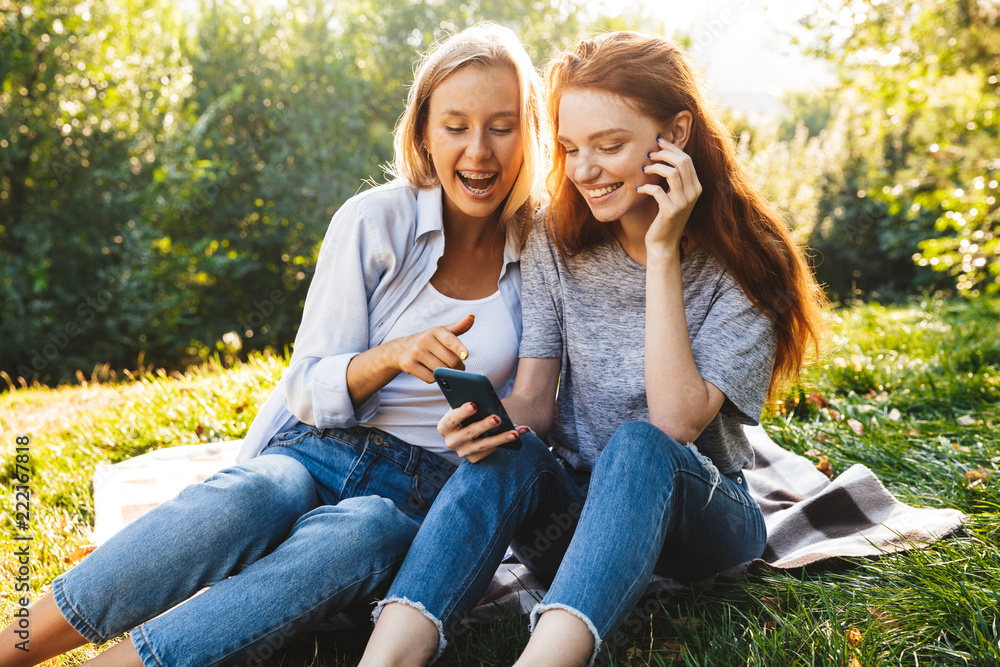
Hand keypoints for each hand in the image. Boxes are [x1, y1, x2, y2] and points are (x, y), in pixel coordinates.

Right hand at [393, 314, 474, 382]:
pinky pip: (430, 378)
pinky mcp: (409, 365)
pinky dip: (435, 379)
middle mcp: (424, 340)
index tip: (465, 356)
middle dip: (458, 367)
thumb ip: (459, 327)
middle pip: (450, 360)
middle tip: (459, 368)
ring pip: (441, 370)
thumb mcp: (442, 332)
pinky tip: (433, 373)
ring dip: (447, 374)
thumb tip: (472, 317)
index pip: (450, 340)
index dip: (458, 348)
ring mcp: (416, 353)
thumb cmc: (428, 341)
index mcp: (435, 331)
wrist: (402, 349)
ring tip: (446, 370)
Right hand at [438, 402, 528, 462]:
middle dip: (483, 426)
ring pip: (482, 445)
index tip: (474, 404)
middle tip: (497, 418)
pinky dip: (504, 442)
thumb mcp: (466, 406)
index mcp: (444, 426)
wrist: (473, 422)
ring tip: (514, 432)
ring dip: (500, 438)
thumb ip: (470, 403)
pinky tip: (517, 434)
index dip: (462, 412)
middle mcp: (451, 441)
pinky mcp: (474, 458)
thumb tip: (484, 399)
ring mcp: (462, 452)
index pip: (451, 420)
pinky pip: (489, 451)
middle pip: (468, 433)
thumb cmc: (470, 410)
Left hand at [637, 137, 701, 253]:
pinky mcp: (670, 211)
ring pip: (671, 173)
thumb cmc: (664, 217)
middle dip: (664, 153)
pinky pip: (657, 190)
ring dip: (655, 168)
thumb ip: (673, 179)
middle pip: (682, 162)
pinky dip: (645, 187)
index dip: (672, 148)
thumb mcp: (672, 196)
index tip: (658, 142)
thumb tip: (661, 155)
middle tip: (649, 154)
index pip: (687, 159)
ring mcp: (683, 203)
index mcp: (696, 187)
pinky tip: (638, 189)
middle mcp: (693, 193)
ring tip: (644, 170)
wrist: (663, 243)